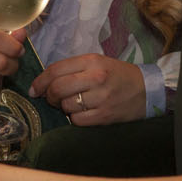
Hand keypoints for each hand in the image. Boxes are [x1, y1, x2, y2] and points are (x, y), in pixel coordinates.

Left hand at [31, 54, 145, 125]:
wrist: (146, 90)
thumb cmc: (117, 75)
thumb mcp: (97, 63)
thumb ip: (72, 69)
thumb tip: (44, 83)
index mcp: (92, 61)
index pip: (55, 70)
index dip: (40, 81)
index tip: (35, 89)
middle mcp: (96, 77)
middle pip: (58, 88)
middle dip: (49, 96)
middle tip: (51, 98)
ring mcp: (101, 97)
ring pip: (66, 105)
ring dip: (63, 107)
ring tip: (71, 104)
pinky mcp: (104, 115)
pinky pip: (77, 120)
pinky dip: (74, 118)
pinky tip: (81, 113)